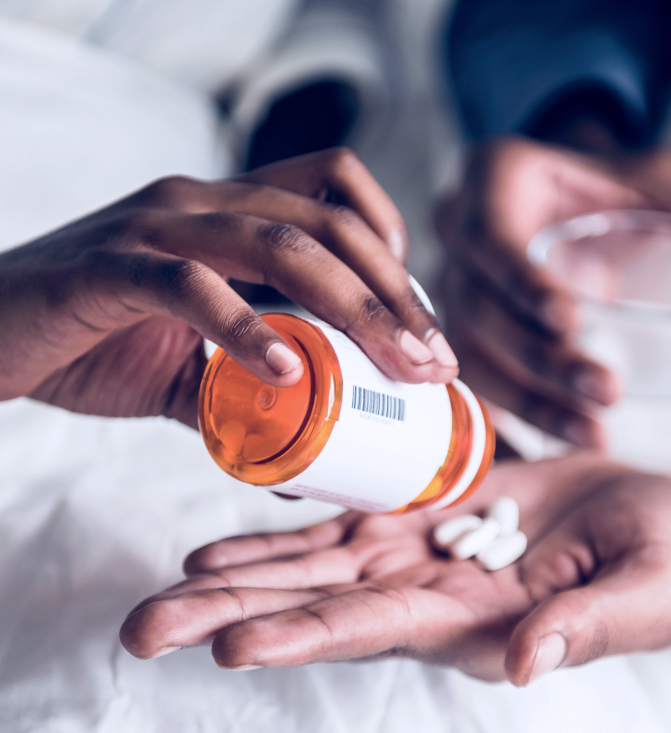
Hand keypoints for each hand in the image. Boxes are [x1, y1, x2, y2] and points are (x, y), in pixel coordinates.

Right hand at [0, 147, 457, 426]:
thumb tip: (303, 464)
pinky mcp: (108, 270)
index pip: (332, 188)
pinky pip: (190, 287)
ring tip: (399, 367)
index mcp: (225, 212)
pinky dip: (245, 331)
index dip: (390, 239)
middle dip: (396, 293)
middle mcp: (199, 203)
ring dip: (355, 307)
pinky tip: (287, 376)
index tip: (420, 314)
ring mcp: (154, 229)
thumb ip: (241, 401)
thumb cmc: (92, 341)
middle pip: (328, 224)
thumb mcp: (186, 368)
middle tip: (437, 362)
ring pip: (278, 244)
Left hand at [120, 455, 670, 683]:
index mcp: (475, 625)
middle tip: (145, 630)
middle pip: (317, 605)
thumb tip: (524, 666)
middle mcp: (427, 598)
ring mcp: (415, 556)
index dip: (305, 637)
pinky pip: (337, 526)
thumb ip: (589, 628)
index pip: (376, 632)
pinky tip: (222, 542)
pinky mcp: (417, 518)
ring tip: (169, 581)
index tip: (232, 646)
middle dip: (232, 615)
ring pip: (312, 566)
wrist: (652, 514)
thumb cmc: (663, 561)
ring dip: (239, 574)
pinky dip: (279, 533)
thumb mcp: (646, 596)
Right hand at [435, 136, 670, 446]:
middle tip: (605, 389)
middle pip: (481, 307)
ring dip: (529, 400)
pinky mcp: (466, 332)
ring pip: (473, 356)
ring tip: (592, 433)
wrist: (575, 206)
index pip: (490, 235)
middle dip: (540, 358)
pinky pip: (479, 380)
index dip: (520, 282)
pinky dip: (520, 412)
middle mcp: (460, 237)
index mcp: (494, 178)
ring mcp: (455, 289)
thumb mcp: (668, 184)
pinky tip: (566, 434)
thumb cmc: (616, 188)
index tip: (571, 321)